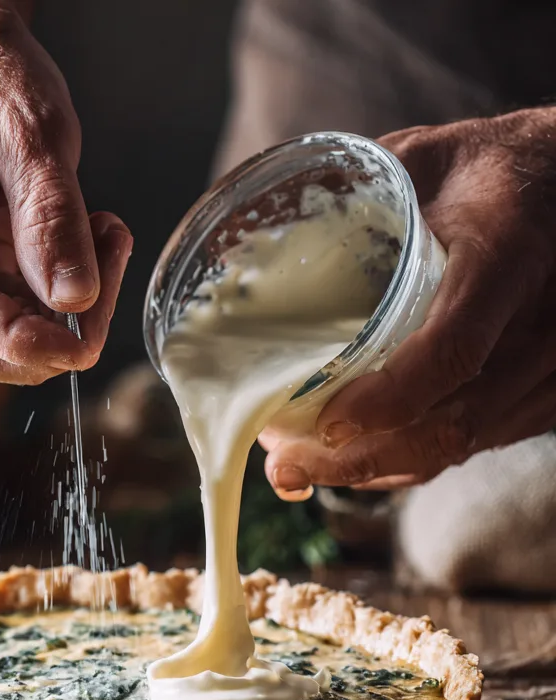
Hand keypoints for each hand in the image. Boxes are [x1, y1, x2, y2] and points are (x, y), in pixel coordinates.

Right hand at [0, 0, 131, 384]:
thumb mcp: (29, 121)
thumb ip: (52, 212)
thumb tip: (74, 297)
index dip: (17, 339)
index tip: (80, 345)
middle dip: (36, 342)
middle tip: (104, 285)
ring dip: (44, 325)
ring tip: (99, 248)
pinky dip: (40, 307)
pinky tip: (77, 255)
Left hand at [261, 107, 555, 497]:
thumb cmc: (495, 170)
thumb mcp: (427, 159)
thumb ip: (353, 195)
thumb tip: (246, 231)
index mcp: (508, 255)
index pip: (453, 348)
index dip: (389, 399)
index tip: (324, 422)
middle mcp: (544, 324)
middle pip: (450, 424)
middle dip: (359, 459)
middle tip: (284, 467)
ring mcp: (552, 369)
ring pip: (459, 446)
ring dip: (375, 469)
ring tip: (301, 467)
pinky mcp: (549, 396)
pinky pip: (476, 445)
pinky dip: (411, 460)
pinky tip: (358, 455)